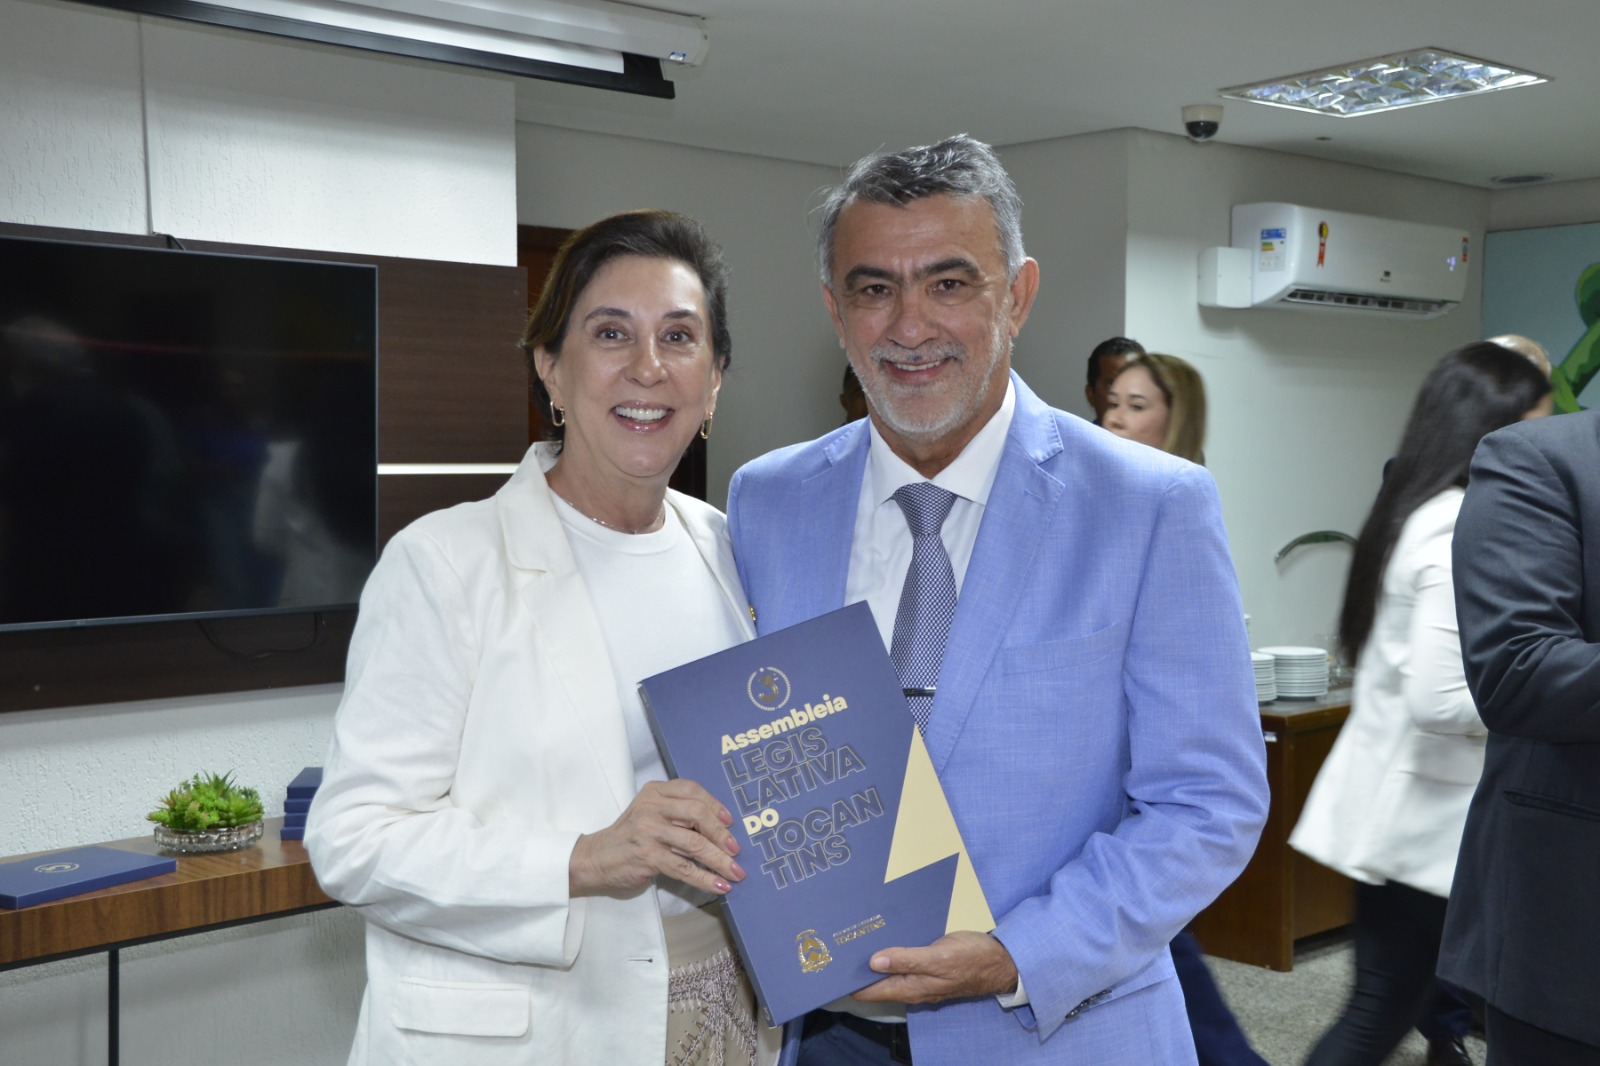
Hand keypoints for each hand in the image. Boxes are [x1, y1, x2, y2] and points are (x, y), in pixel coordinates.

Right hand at [568, 779, 743, 897]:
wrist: (595, 858)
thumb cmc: (630, 836)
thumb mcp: (650, 813)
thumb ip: (677, 812)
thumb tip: (720, 827)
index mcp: (654, 792)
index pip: (692, 790)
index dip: (715, 805)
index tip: (730, 822)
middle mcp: (651, 807)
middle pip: (697, 814)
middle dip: (721, 834)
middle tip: (736, 850)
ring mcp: (648, 831)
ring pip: (695, 844)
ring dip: (720, 861)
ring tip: (735, 873)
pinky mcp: (648, 857)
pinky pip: (684, 868)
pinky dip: (705, 878)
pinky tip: (718, 885)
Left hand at [851, 931, 1018, 1004]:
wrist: (1002, 961)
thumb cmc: (972, 959)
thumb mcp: (939, 957)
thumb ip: (907, 959)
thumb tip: (873, 961)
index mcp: (910, 987)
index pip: (868, 991)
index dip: (848, 981)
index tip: (829, 966)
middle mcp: (911, 985)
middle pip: (875, 979)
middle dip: (856, 965)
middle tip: (836, 941)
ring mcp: (920, 975)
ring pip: (888, 967)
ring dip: (872, 954)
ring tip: (853, 933)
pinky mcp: (928, 963)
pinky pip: (903, 957)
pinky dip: (890, 948)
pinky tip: (884, 931)